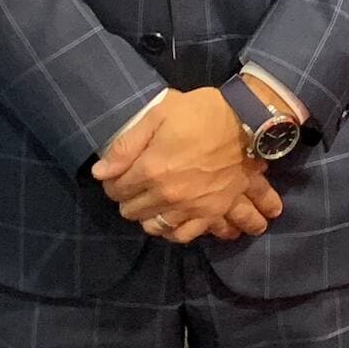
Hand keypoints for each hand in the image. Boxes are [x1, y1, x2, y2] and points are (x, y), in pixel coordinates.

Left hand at [93, 89, 278, 241]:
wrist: (248, 121)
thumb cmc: (200, 112)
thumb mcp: (158, 115)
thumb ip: (127, 144)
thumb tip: (100, 172)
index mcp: (151, 170)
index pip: (116, 189)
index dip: (112, 182)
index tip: (118, 175)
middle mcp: (169, 195)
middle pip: (134, 211)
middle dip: (129, 200)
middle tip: (135, 188)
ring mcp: (192, 207)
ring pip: (158, 227)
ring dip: (150, 219)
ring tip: (153, 208)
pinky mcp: (213, 212)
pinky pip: (188, 234)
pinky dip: (178, 233)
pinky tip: (175, 225)